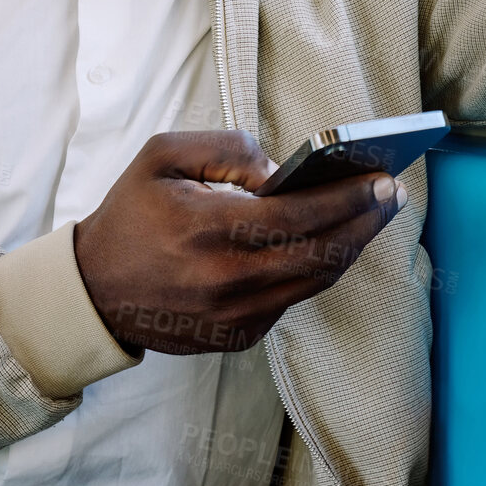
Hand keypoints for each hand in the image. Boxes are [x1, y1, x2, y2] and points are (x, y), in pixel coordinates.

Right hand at [73, 129, 405, 354]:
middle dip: (365, 221)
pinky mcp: (238, 336)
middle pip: (321, 253)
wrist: (93, 292)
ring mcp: (235, 316)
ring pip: (315, 281)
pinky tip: (332, 243)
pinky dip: (316, 270)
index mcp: (208, 231)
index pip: (299, 215)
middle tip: (392, 194)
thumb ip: (225, 149)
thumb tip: (281, 169)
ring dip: (351, 247)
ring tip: (373, 215)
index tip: (379, 178)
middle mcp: (227, 280)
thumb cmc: (129, 215)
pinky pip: (291, 299)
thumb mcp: (163, 156)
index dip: (347, 197)